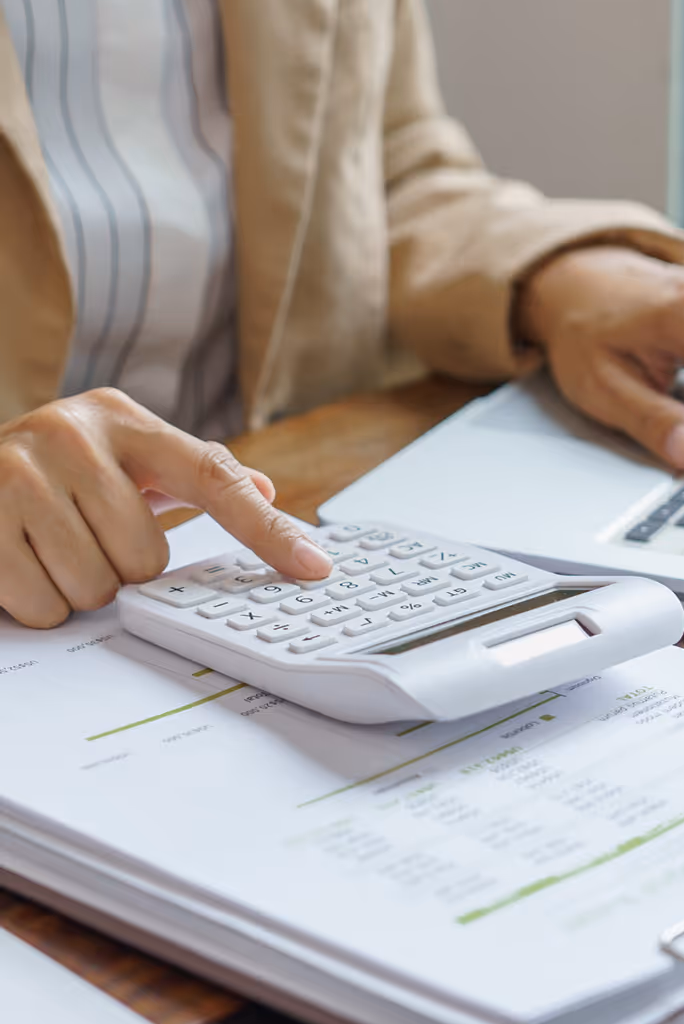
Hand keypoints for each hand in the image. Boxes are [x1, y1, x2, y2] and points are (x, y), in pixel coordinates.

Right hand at [0, 388, 331, 627]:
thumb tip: (265, 489)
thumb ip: (195, 474)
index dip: (268, 529)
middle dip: (122, 566)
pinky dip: (39, 602)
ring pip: (96, 586)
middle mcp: (73, 433)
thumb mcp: (124, 459)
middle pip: (147, 557)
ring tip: (53, 547)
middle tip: (88, 538)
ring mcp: (19, 472)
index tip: (315, 567)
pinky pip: (43, 603)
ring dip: (80, 587)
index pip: (214, 477)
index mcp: (123, 420)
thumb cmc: (56, 473)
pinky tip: (23, 562)